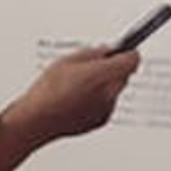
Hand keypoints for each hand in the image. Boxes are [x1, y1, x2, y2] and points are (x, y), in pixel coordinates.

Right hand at [11, 46, 138, 143]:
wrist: (37, 120)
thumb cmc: (49, 91)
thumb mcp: (68, 60)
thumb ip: (93, 53)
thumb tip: (106, 51)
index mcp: (103, 74)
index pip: (133, 59)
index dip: (128, 53)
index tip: (123, 50)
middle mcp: (110, 93)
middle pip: (124, 75)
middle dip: (113, 69)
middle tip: (93, 66)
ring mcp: (107, 109)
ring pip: (115, 90)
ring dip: (105, 85)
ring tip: (80, 85)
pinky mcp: (101, 120)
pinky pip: (107, 104)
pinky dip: (98, 100)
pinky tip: (78, 98)